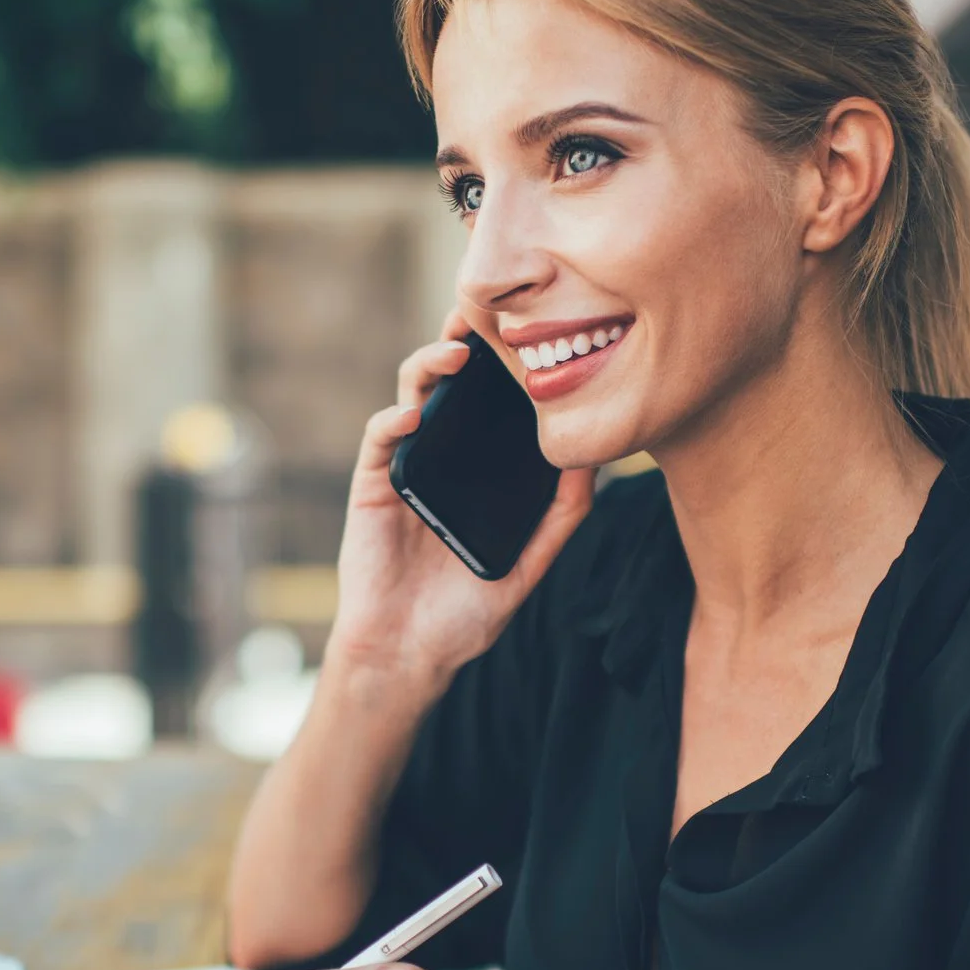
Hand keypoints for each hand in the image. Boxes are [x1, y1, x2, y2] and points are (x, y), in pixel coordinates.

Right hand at [324, 320, 594, 693]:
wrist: (409, 654)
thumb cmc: (463, 614)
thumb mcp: (527, 565)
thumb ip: (560, 519)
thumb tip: (595, 465)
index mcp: (476, 470)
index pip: (490, 403)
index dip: (505, 364)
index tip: (532, 331)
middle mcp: (441, 458)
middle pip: (450, 385)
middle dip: (465, 342)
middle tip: (488, 316)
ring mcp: (405, 468)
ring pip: (411, 396)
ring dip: (429, 367)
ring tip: (456, 355)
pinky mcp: (373, 486)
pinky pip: (379, 440)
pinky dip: (394, 420)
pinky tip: (414, 416)